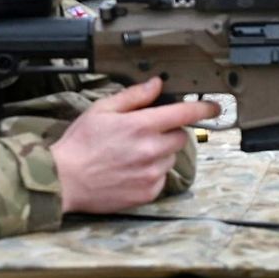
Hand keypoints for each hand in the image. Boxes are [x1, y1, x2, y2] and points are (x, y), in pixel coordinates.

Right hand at [49, 77, 219, 213]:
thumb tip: (157, 84)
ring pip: (170, 158)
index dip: (204, 109)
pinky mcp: (148, 192)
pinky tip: (130, 170)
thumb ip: (134, 96)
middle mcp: (151, 150)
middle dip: (169, 132)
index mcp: (141, 126)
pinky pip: (161, 178)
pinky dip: (152, 172)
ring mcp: (151, 173)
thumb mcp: (102, 110)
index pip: (185, 114)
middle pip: (180, 137)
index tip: (215, 107)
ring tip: (132, 154)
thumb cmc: (79, 144)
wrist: (63, 180)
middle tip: (145, 133)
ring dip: (160, 153)